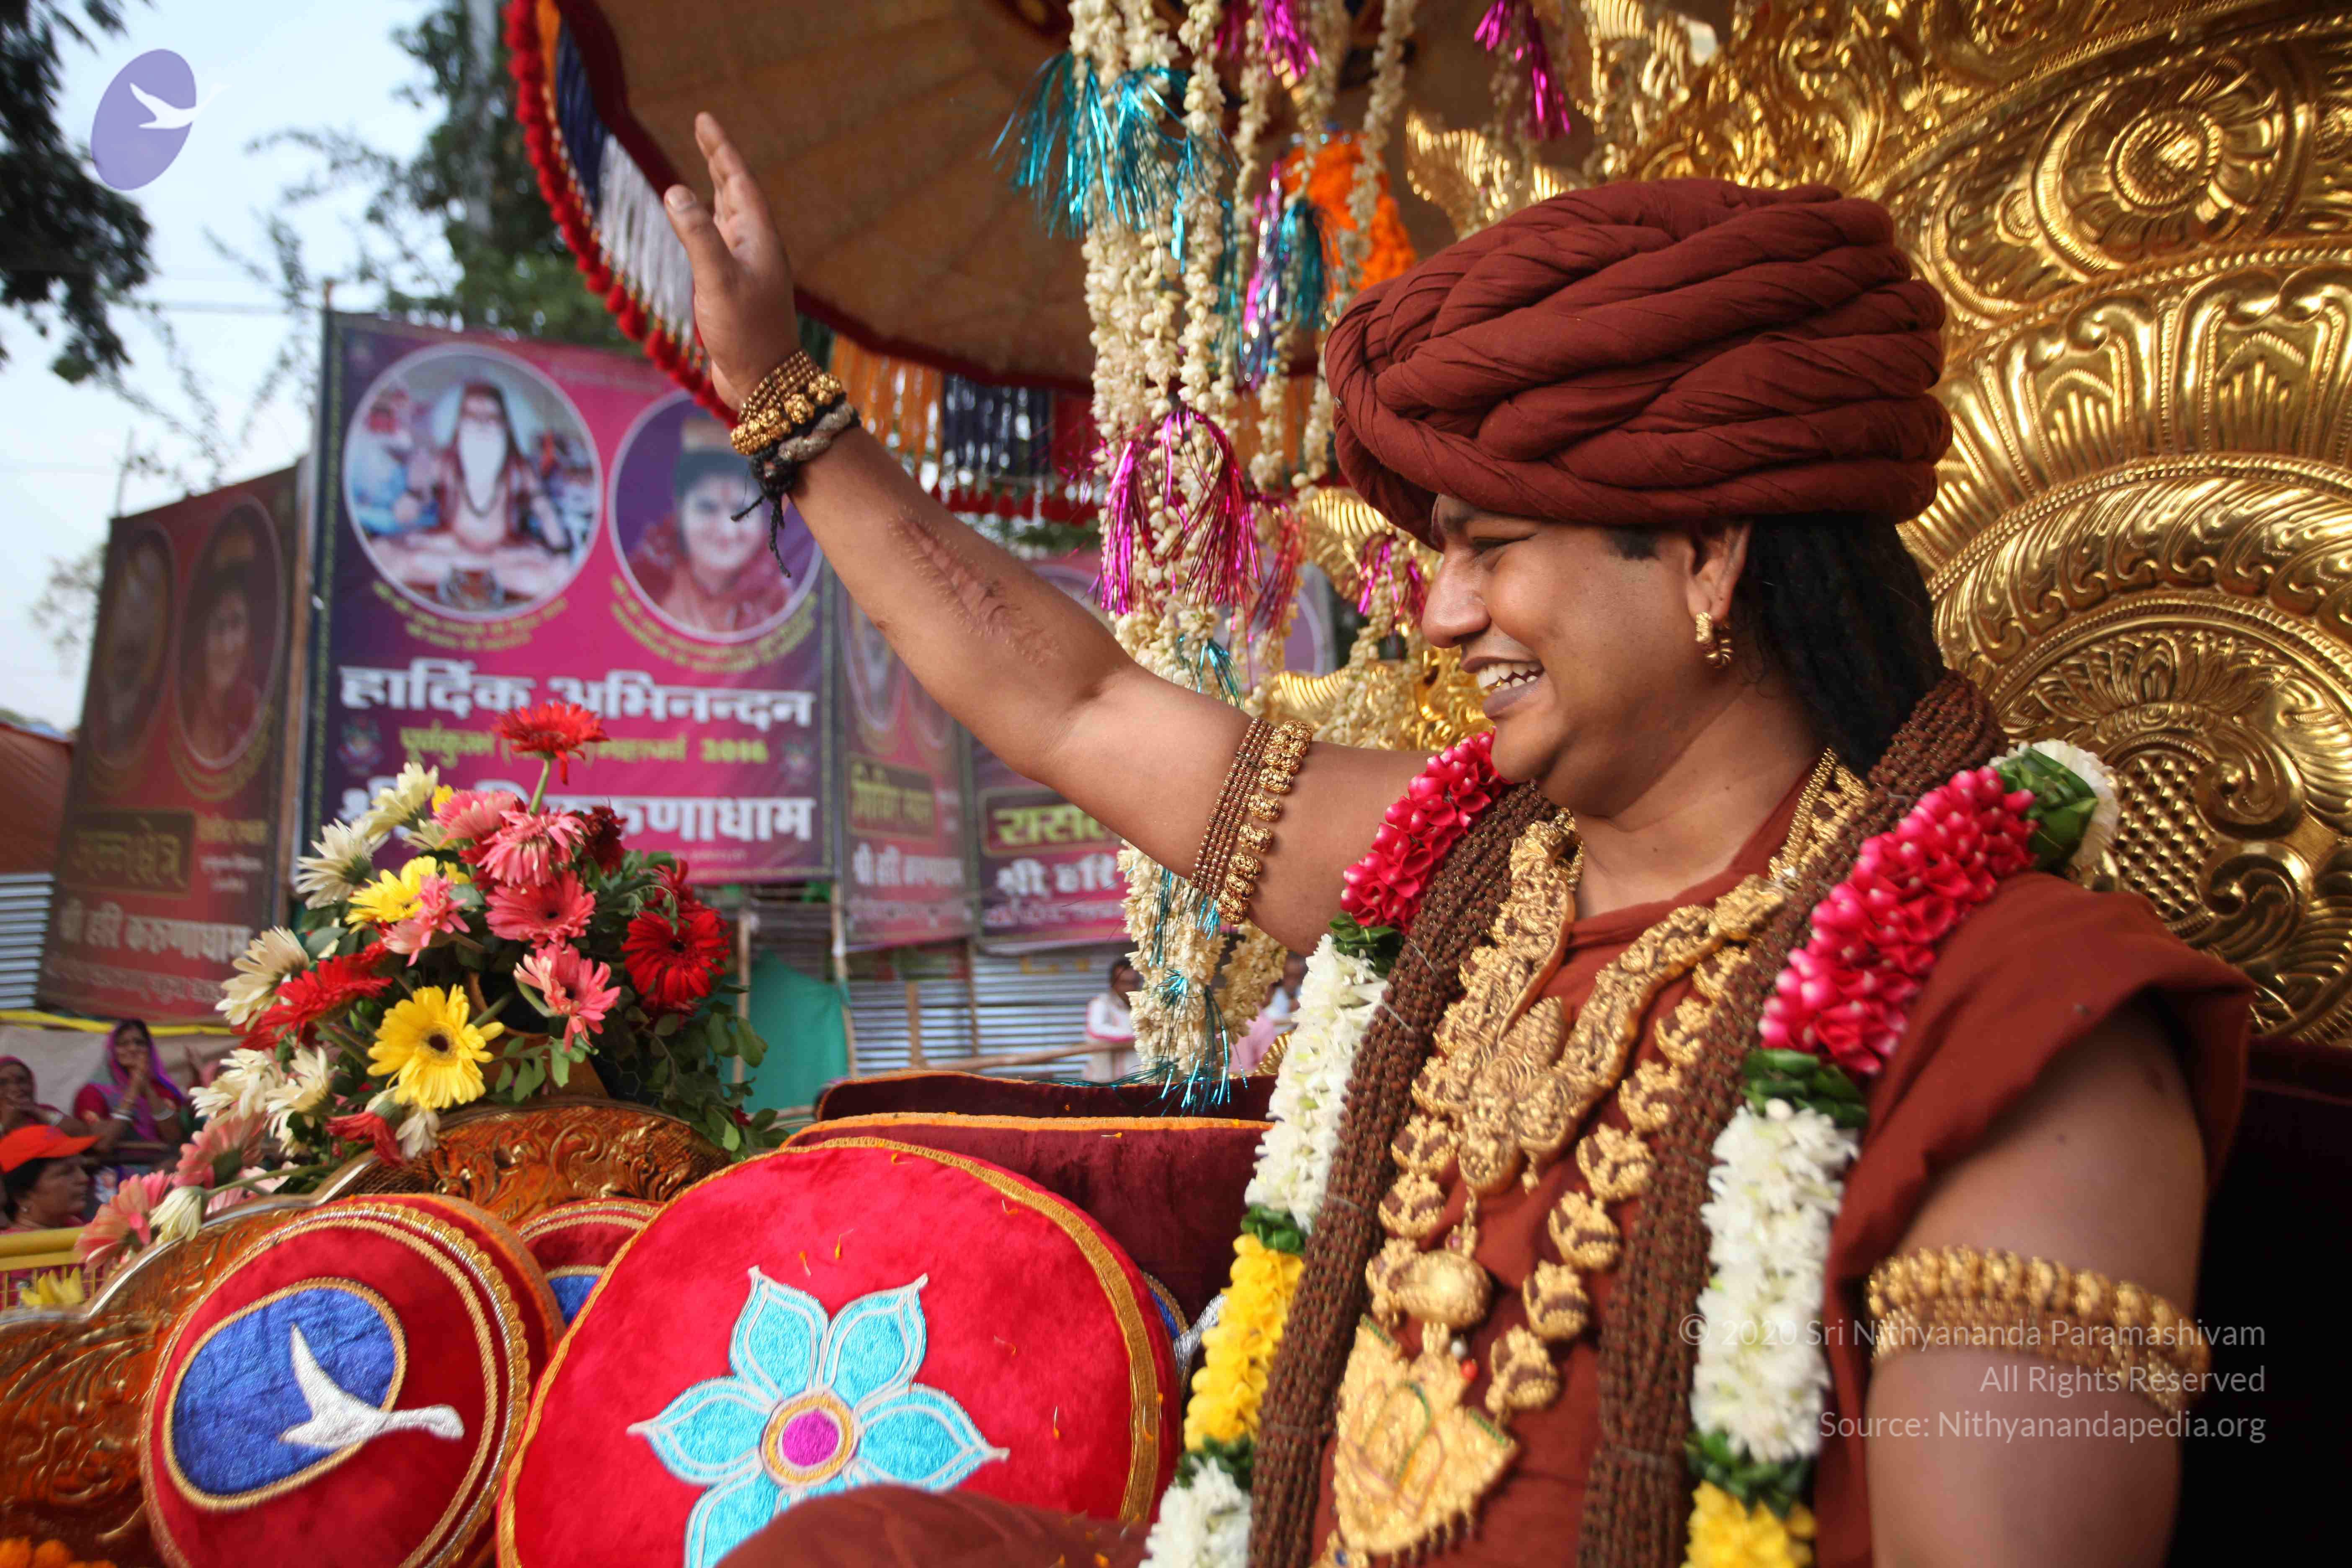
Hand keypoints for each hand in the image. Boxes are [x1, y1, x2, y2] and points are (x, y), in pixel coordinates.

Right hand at [663, 113, 802, 409]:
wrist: (765, 382)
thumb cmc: (746, 333)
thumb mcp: (717, 279)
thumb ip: (697, 235)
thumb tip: (675, 191)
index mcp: (758, 239)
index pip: (738, 181)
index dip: (720, 149)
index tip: (704, 120)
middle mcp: (756, 249)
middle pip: (737, 193)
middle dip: (719, 161)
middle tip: (704, 131)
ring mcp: (747, 269)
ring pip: (731, 218)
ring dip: (717, 190)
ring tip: (707, 167)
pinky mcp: (736, 290)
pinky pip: (722, 243)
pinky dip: (710, 224)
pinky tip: (703, 226)